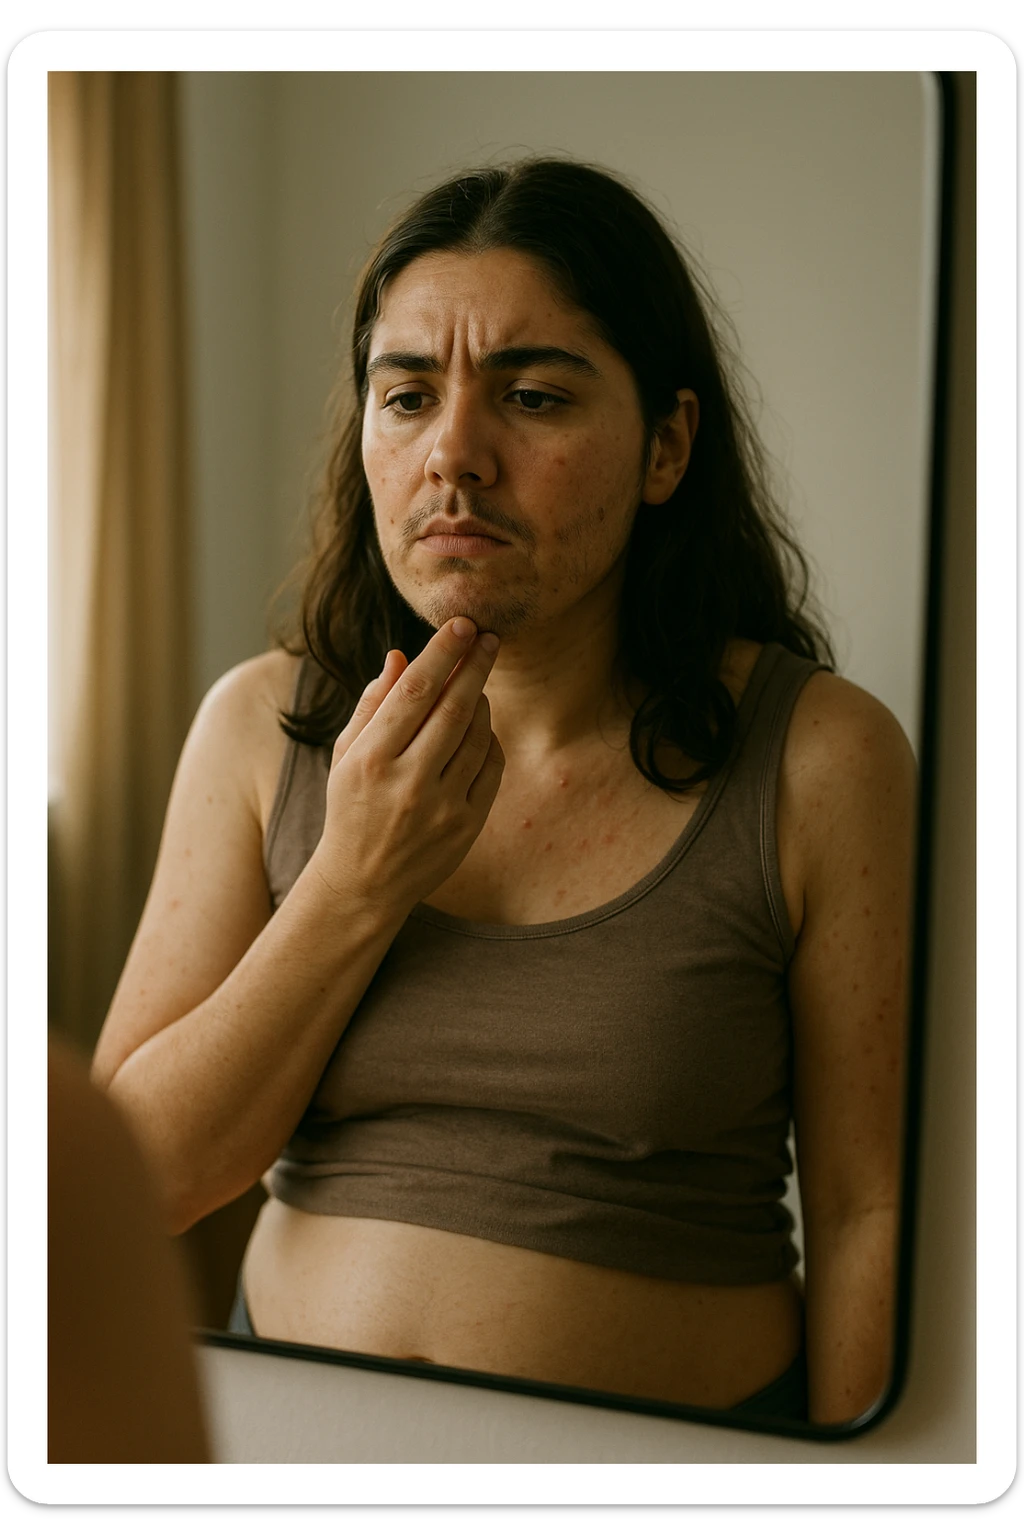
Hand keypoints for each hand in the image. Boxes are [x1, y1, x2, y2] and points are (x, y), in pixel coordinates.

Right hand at [309, 617, 504, 916]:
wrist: (363, 883)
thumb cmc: (351, 807)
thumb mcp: (346, 755)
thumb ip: (372, 705)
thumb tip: (400, 656)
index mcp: (370, 760)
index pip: (414, 692)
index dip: (442, 653)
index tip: (462, 625)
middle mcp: (408, 783)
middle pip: (454, 708)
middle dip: (475, 666)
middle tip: (489, 638)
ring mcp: (442, 807)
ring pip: (478, 735)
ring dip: (482, 701)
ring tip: (476, 685)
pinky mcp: (467, 825)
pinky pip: (491, 766)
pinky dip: (490, 739)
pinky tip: (480, 728)